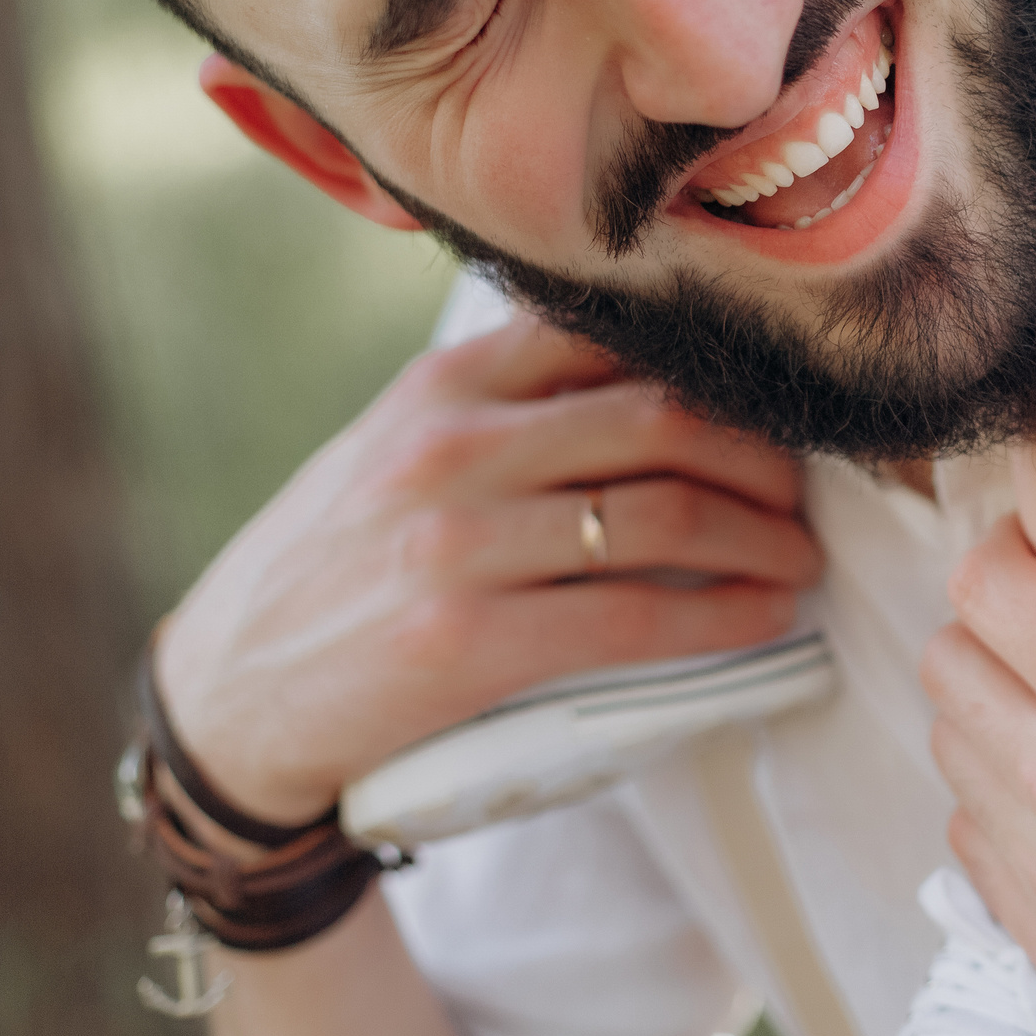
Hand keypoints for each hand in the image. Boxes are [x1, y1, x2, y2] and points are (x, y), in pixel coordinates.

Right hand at [155, 317, 819, 827]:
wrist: (228, 696)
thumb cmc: (339, 565)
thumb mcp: (402, 446)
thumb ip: (510, 400)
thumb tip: (660, 372)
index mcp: (445, 384)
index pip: (615, 339)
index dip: (721, 370)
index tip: (780, 401)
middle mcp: (453, 446)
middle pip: (663, 421)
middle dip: (763, 458)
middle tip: (807, 491)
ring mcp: (456, 543)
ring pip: (663, 515)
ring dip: (761, 539)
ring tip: (799, 557)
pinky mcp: (466, 641)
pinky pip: (634, 618)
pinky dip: (722, 616)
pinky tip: (763, 618)